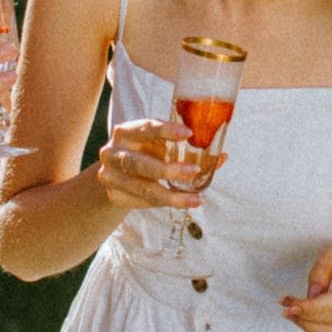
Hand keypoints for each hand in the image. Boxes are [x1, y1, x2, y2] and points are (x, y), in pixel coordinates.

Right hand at [94, 119, 212, 210]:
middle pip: (138, 163)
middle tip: (193, 172)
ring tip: (195, 199)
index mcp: (125, 132)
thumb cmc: (146, 152)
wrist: (117, 174)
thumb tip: (222, 157)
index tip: (188, 133)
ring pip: (142, 188)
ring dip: (171, 196)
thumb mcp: (158, 143)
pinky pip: (143, 202)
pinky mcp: (115, 196)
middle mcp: (112, 153)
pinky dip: (165, 202)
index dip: (166, 130)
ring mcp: (110, 176)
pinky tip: (183, 202)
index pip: (145, 128)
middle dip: (167, 169)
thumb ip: (183, 147)